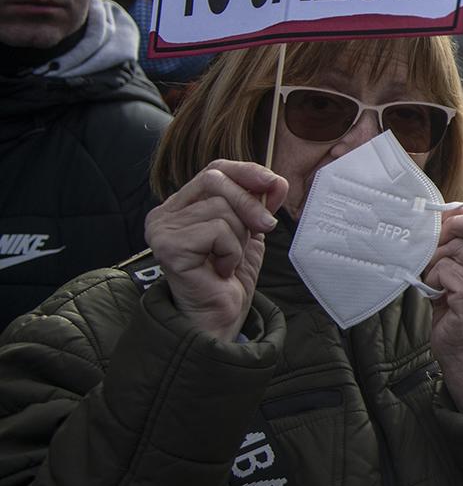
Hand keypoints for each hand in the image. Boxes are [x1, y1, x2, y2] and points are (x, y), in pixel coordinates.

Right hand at [144, 160, 286, 340]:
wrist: (220, 315)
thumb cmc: (229, 275)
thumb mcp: (249, 230)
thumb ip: (258, 203)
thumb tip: (276, 181)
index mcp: (182, 204)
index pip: (214, 170)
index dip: (247, 172)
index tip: (275, 183)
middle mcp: (165, 213)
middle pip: (216, 181)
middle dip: (250, 203)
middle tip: (266, 227)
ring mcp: (162, 228)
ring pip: (220, 208)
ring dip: (239, 236)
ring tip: (229, 258)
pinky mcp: (169, 245)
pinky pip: (217, 231)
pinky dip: (231, 251)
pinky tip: (220, 269)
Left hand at [421, 208, 462, 421]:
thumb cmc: (459, 313)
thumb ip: (461, 248)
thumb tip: (443, 214)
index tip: (442, 222)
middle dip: (447, 232)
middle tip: (432, 249)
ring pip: (453, 250)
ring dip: (435, 264)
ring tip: (437, 283)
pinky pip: (444, 270)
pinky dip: (433, 280)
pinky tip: (438, 295)